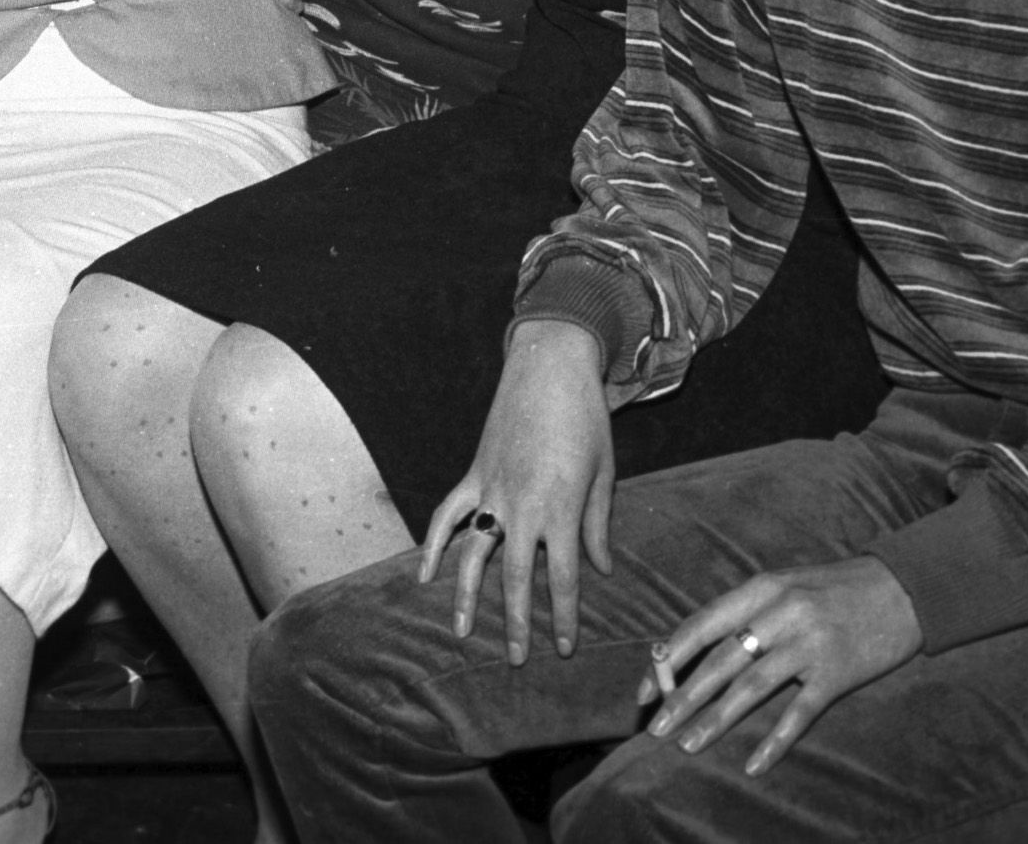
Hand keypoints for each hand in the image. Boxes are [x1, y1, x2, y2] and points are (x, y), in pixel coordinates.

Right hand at [421, 319, 614, 661]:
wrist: (549, 367)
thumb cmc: (585, 419)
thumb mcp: (604, 473)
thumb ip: (597, 525)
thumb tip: (599, 569)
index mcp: (560, 509)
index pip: (563, 579)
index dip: (563, 618)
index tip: (563, 649)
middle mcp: (521, 506)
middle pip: (516, 578)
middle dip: (517, 623)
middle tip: (517, 660)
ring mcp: (490, 489)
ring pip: (473, 554)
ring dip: (467, 597)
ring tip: (462, 633)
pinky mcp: (473, 473)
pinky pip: (447, 515)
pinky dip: (434, 545)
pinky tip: (424, 575)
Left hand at [638, 557, 920, 776]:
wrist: (905, 588)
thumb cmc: (836, 588)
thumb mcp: (785, 586)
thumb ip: (746, 613)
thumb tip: (695, 650)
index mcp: (761, 589)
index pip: (701, 627)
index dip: (668, 661)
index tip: (644, 691)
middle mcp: (781, 614)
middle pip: (719, 661)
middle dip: (682, 697)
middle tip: (656, 728)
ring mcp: (810, 645)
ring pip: (751, 688)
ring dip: (716, 720)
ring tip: (689, 745)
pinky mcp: (838, 673)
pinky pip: (800, 713)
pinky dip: (775, 741)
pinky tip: (754, 764)